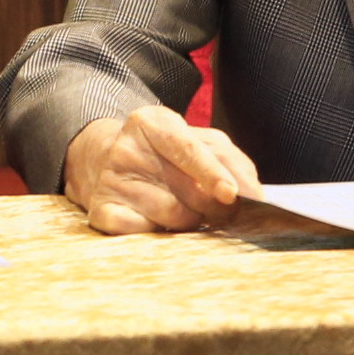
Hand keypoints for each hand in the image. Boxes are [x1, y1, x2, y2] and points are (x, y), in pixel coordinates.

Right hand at [63, 106, 261, 234]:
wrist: (104, 162)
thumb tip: (253, 194)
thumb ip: (231, 162)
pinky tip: (154, 218)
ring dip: (189, 221)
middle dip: (213, 207)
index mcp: (152, 123)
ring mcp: (109, 180)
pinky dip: (158, 231)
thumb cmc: (165, 155)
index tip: (231, 194)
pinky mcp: (100, 209)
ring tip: (184, 210)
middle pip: (185, 190)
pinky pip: (144, 231)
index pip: (186, 148)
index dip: (211, 173)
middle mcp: (126, 148)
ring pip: (170, 215)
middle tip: (222, 211)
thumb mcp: (198, 142)